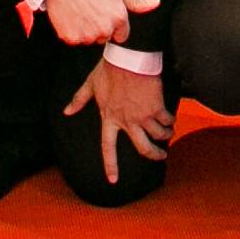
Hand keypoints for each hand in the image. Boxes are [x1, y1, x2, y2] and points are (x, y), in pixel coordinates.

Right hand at [39, 0, 156, 50]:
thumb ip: (136, 2)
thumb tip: (156, 4)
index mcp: (119, 18)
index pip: (122, 35)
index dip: (113, 24)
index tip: (103, 12)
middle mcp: (105, 29)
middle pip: (105, 37)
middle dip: (99, 27)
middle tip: (90, 9)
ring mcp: (87, 35)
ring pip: (89, 39)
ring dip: (85, 30)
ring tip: (80, 10)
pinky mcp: (71, 38)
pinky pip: (74, 40)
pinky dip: (71, 31)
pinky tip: (70, 15)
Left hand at [64, 57, 172, 171]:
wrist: (129, 58)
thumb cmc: (109, 69)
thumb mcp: (91, 85)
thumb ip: (79, 100)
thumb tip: (66, 112)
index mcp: (109, 118)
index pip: (108, 147)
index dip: (110, 165)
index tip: (113, 181)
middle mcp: (126, 121)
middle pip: (143, 148)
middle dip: (154, 155)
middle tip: (161, 156)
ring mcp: (142, 116)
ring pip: (158, 136)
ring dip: (166, 136)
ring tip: (169, 133)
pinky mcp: (156, 107)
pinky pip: (167, 121)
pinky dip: (171, 121)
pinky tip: (172, 119)